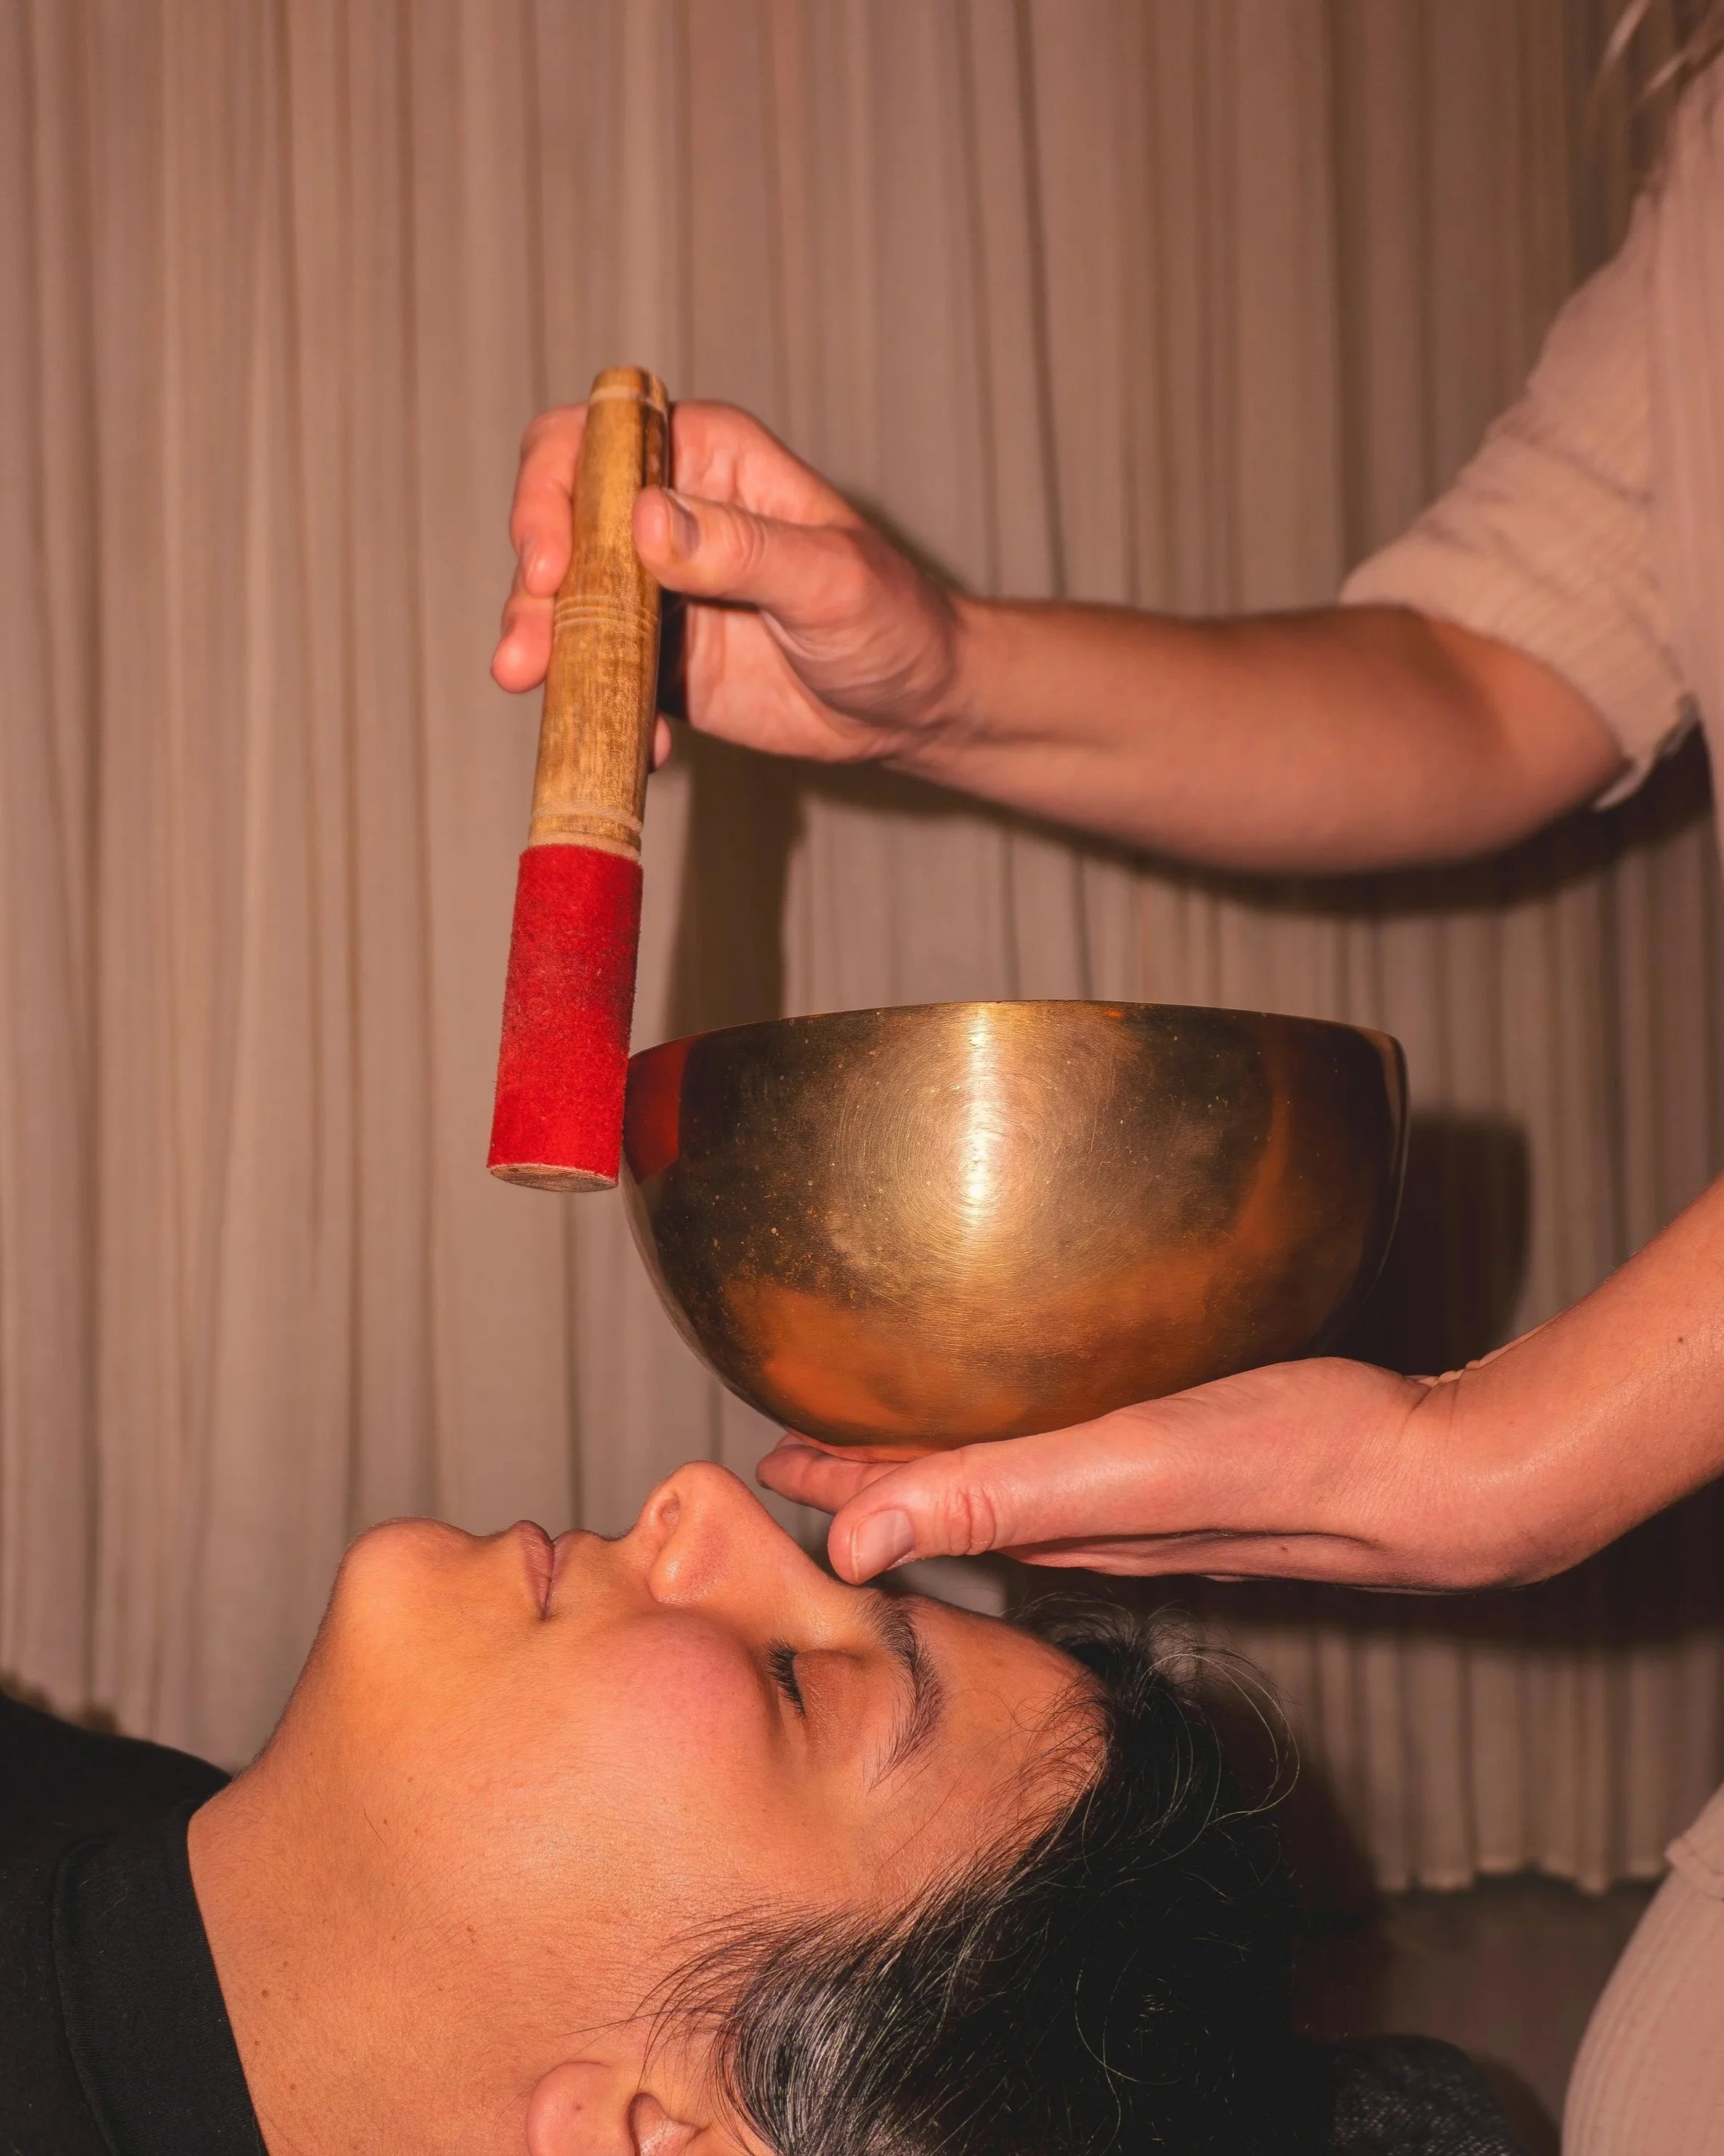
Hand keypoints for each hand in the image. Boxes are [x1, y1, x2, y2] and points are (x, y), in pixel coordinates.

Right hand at [493, 401, 967, 764]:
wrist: (913, 705)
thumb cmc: (892, 619)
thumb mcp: (829, 579)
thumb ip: (742, 548)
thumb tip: (647, 522)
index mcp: (705, 459)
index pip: (592, 442)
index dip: (552, 492)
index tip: (554, 565)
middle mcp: (665, 517)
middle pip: (559, 528)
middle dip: (532, 590)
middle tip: (527, 656)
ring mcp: (653, 593)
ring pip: (565, 608)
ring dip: (546, 651)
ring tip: (542, 692)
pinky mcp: (655, 664)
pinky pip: (601, 680)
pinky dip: (603, 711)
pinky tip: (646, 746)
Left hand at [757, 1354, 1571, 1593]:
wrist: (1435, 1477)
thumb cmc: (1286, 1466)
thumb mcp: (1120, 1468)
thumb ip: (993, 1493)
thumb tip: (856, 1540)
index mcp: (1055, 1525)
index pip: (911, 1510)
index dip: (837, 1487)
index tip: (768, 1462)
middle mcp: (1089, 1519)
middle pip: (949, 1498)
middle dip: (875, 1478)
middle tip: (811, 1445)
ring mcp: (1145, 1496)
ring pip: (1012, 1481)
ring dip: (945, 1460)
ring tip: (905, 1427)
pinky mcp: (1199, 1463)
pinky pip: (1080, 1455)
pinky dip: (1029, 1439)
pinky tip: (1057, 1407)